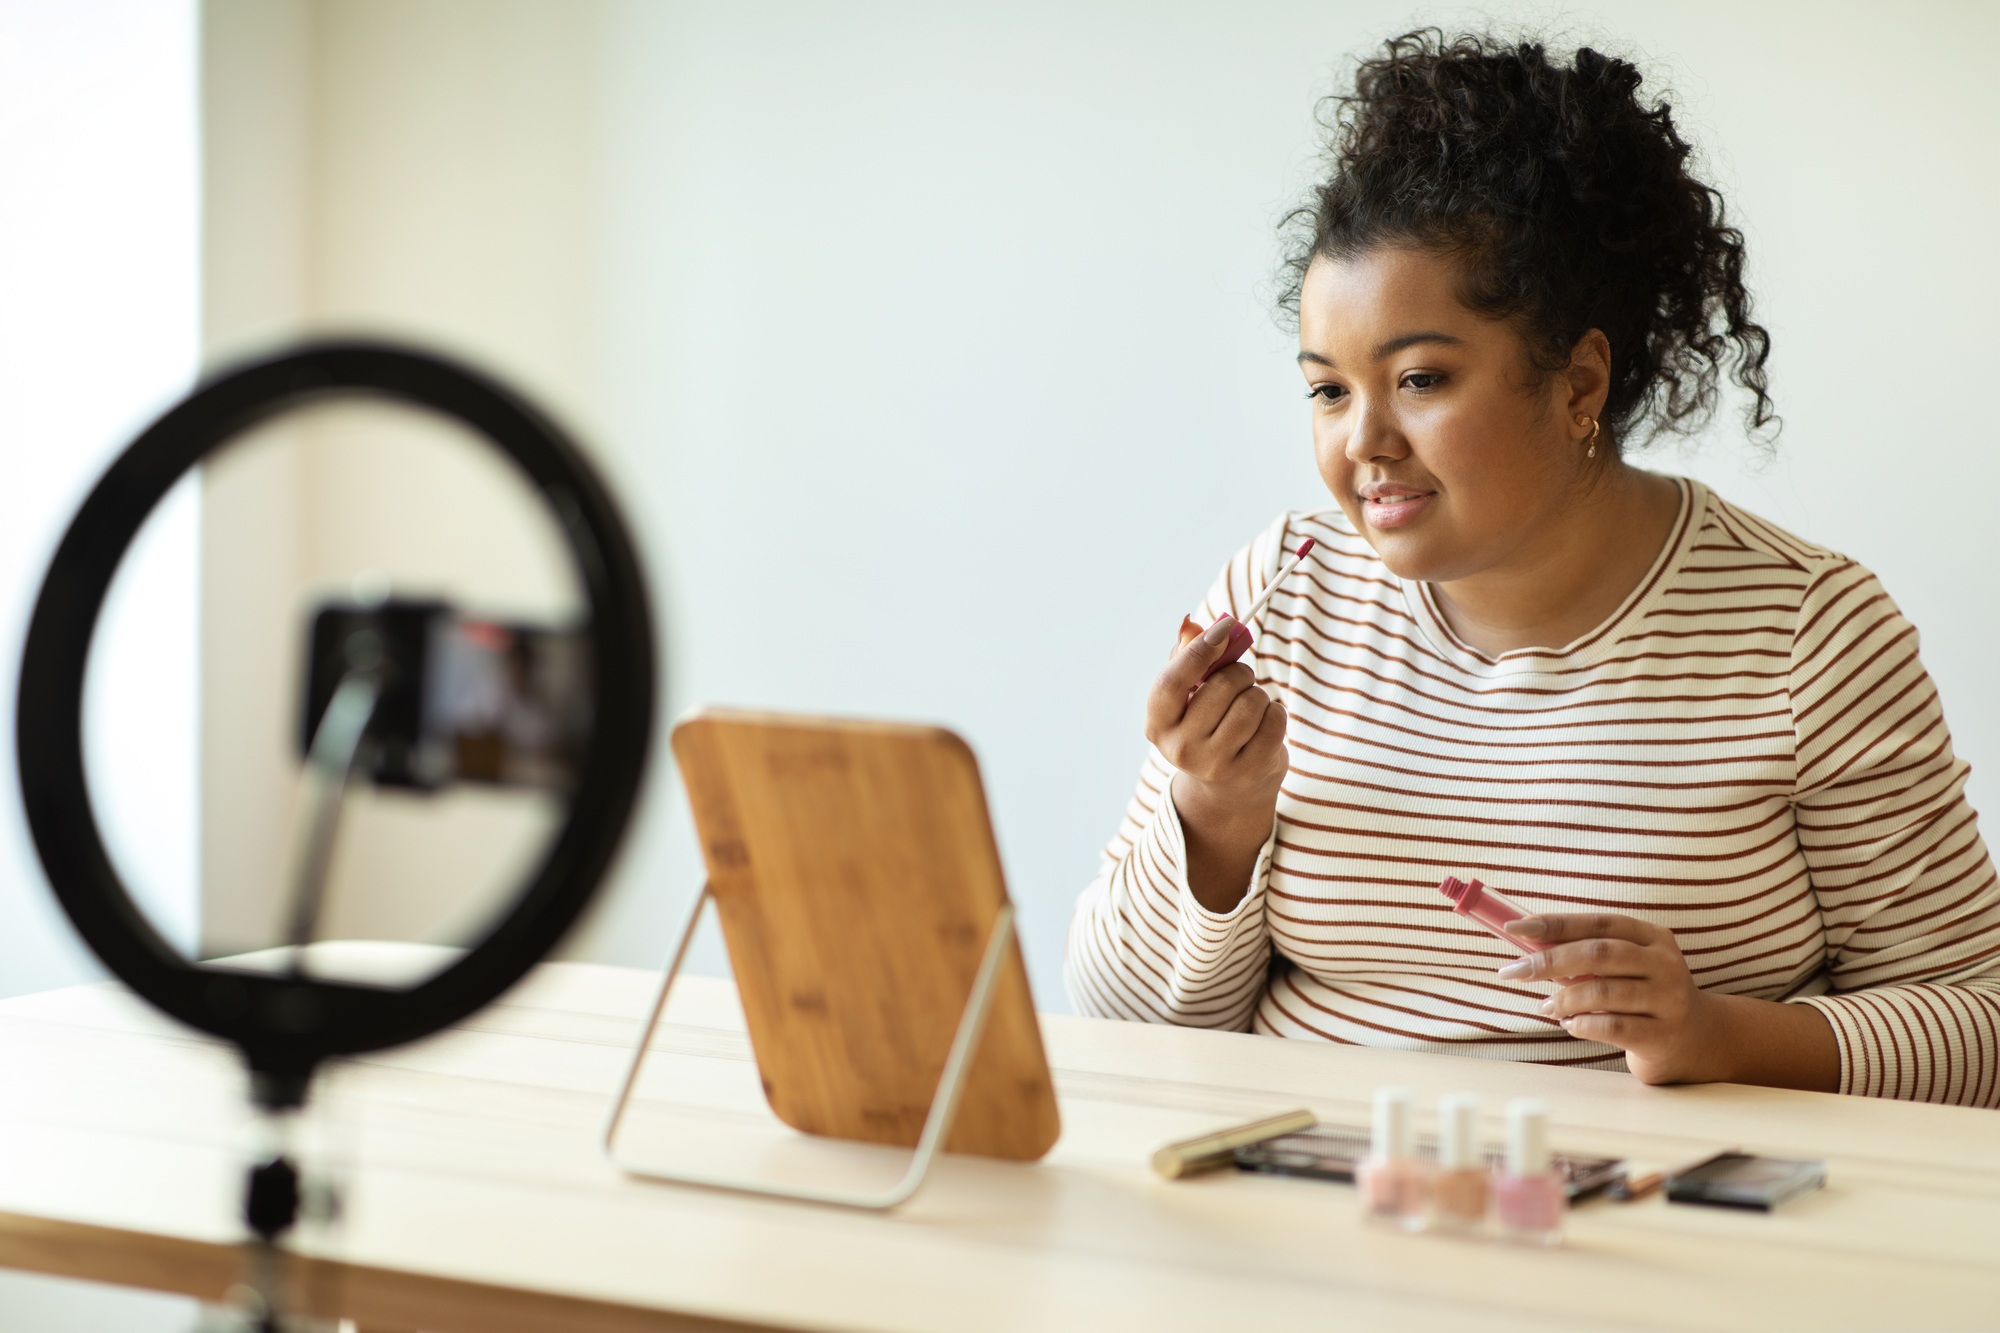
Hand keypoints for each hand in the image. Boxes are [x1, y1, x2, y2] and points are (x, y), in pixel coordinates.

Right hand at [1148, 614, 1287, 911]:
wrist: (1226, 789)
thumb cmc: (1205, 726)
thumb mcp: (1188, 695)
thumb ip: (1186, 656)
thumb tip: (1190, 624)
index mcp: (1157, 725)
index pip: (1172, 682)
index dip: (1199, 650)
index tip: (1225, 627)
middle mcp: (1181, 749)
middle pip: (1221, 687)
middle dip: (1239, 672)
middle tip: (1241, 679)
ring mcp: (1216, 764)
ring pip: (1252, 702)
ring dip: (1258, 693)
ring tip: (1251, 703)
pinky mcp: (1250, 770)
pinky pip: (1274, 720)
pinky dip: (1275, 711)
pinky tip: (1264, 719)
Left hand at [1497, 912, 1722, 1084]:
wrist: (1698, 1041)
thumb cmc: (1645, 996)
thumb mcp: (1626, 967)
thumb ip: (1587, 954)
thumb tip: (1528, 944)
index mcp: (1652, 937)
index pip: (1598, 922)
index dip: (1555, 923)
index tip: (1514, 928)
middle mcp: (1665, 964)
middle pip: (1598, 954)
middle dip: (1549, 960)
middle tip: (1514, 971)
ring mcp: (1668, 1000)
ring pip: (1603, 992)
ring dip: (1563, 999)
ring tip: (1547, 1006)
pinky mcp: (1663, 1036)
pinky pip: (1611, 1027)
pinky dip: (1581, 1024)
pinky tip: (1570, 1024)